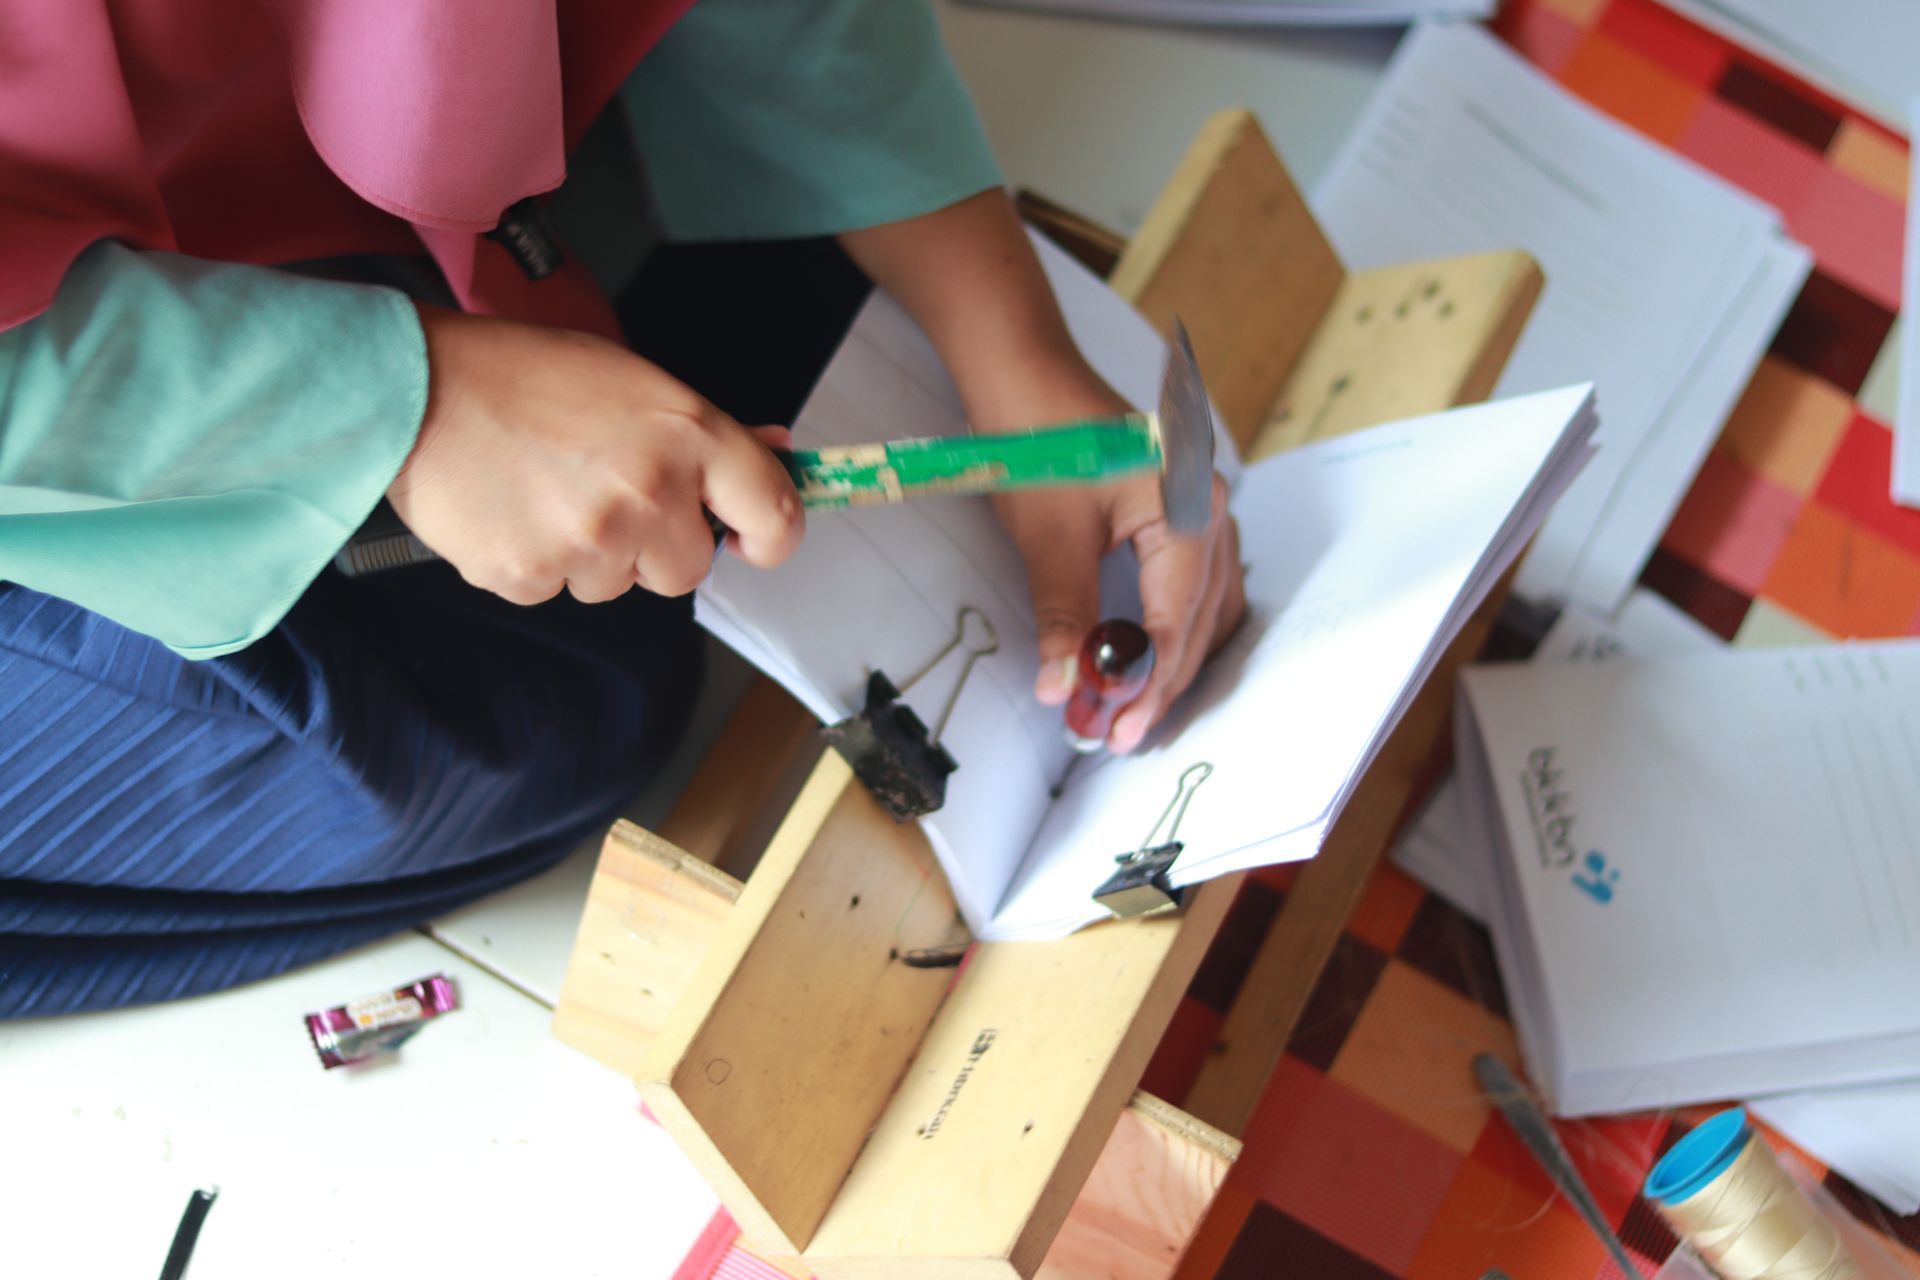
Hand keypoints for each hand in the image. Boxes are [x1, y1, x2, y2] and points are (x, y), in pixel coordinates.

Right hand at [388, 305, 802, 603]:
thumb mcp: (632, 381)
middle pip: (688, 569)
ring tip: (547, 491)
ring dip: (594, 554)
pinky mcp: (532, 577)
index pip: (775, 513)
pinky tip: (513, 510)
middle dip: (657, 545)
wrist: (415, 390)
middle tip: (609, 495)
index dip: (770, 535)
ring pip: (618, 585)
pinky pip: (556, 591)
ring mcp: (590, 543)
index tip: (750, 538)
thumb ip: (707, 430)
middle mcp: (649, 494)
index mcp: (687, 435)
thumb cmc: (524, 375)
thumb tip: (776, 453)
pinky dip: (539, 563)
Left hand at [986, 371, 1245, 752]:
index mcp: (1187, 510)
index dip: (1148, 685)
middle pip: (1200, 622)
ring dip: (1171, 662)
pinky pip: (1195, 587)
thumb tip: (1064, 688)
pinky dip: (1174, 630)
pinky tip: (1145, 661)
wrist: (1024, 378)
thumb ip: (1065, 617)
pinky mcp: (1180, 514)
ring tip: (1129, 709)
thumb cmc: (1038, 443)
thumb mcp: (1049, 540)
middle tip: (1118, 734)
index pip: (1177, 622)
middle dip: (1160, 683)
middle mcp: (1208, 509)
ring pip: (1206, 609)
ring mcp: (1200, 510)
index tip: (1118, 731)